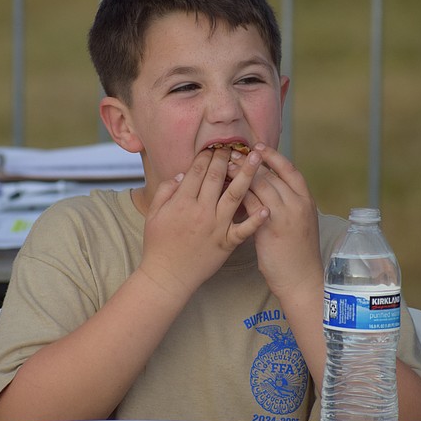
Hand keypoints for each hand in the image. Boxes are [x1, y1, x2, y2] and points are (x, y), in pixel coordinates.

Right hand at [139, 147, 268, 297]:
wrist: (167, 276)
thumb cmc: (158, 245)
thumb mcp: (154, 214)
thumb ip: (166, 191)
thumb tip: (182, 174)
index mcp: (181, 202)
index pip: (197, 171)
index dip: (207, 156)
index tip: (215, 146)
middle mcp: (200, 211)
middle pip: (217, 177)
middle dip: (227, 158)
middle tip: (237, 144)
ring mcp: (215, 227)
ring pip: (234, 195)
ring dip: (247, 175)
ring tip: (257, 158)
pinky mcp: (226, 243)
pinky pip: (244, 229)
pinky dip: (256, 219)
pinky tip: (267, 207)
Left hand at [232, 143, 321, 297]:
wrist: (301, 279)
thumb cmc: (297, 253)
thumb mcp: (298, 222)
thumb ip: (287, 203)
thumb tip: (268, 187)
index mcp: (306, 200)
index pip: (289, 169)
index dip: (273, 156)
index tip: (258, 146)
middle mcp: (298, 203)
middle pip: (271, 174)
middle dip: (250, 161)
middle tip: (232, 152)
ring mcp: (285, 215)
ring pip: (260, 185)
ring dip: (240, 174)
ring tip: (224, 166)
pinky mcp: (271, 228)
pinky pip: (251, 204)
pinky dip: (237, 195)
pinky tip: (223, 190)